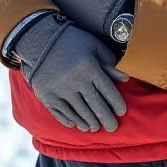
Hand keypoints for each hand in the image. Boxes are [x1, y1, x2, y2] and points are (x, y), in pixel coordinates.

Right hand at [16, 14, 127, 131]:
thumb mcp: (93, 44)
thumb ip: (109, 61)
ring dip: (89, 122)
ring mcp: (60, 90)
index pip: (107, 91)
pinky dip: (69, 120)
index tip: (122, 112)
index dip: (116, 103)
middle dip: (106, 119)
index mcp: (89, 68)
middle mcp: (75, 82)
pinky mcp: (47, 96)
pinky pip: (60, 113)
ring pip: (79, 112)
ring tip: (96, 127)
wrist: (40, 39)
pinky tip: (76, 124)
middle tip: (113, 128)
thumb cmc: (72, 40)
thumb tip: (125, 78)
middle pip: (95, 106)